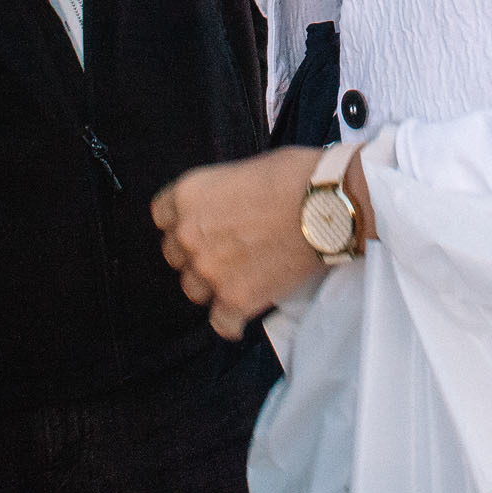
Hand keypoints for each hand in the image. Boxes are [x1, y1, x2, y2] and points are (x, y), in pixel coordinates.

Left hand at [152, 146, 373, 337]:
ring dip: (212, 285)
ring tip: (240, 275)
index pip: (161, 215)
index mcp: (188, 195)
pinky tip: (242, 311)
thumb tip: (225, 209)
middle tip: (228, 248)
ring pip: (193, 289)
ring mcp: (210, 271)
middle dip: (197, 252)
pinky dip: (232, 320)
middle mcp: (189, 234)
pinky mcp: (236, 300)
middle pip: (175, 254)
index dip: (183, 220)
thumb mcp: (245, 169)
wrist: (330, 205)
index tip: (201, 224)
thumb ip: (220, 194)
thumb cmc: (296, 177)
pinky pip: (221, 323)